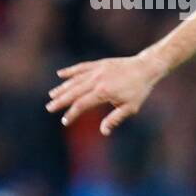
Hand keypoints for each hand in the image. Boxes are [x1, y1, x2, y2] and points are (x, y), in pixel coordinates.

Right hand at [46, 53, 161, 134]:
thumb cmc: (139, 90)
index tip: (65, 121)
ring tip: (52, 95)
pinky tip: (60, 74)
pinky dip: (70, 71)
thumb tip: (103, 132)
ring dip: (62, 88)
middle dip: (60, 101)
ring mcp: (97, 70)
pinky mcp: (99, 64)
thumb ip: (115, 119)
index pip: (81, 104)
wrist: (146, 67)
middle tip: (49, 108)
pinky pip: (81, 67)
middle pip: (74, 92)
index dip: (72, 113)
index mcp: (103, 92)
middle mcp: (97, 80)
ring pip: (75, 80)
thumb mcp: (130, 107)